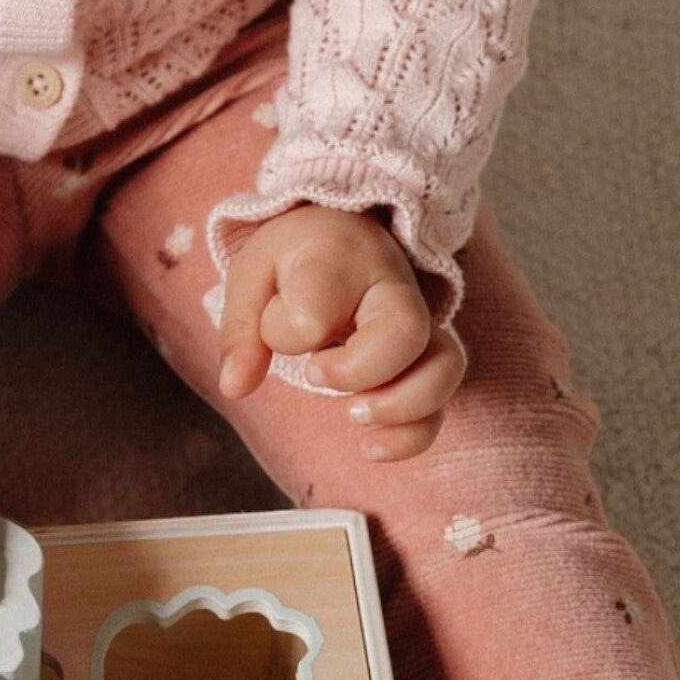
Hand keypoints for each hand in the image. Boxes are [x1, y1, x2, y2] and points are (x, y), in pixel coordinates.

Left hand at [216, 204, 465, 459]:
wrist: (342, 232)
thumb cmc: (293, 259)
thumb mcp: (252, 276)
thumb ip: (241, 331)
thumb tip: (234, 387)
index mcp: (338, 257)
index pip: (319, 303)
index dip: (287, 330)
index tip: (273, 329)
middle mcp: (391, 285)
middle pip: (405, 330)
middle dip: (358, 371)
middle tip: (313, 373)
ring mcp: (419, 320)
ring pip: (444, 365)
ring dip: (400, 405)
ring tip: (353, 414)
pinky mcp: (429, 354)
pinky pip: (443, 397)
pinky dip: (414, 434)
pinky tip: (370, 447)